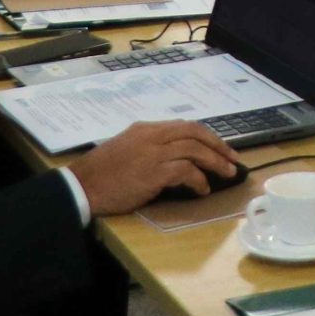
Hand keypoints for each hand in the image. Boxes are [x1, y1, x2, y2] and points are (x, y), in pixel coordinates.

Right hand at [71, 120, 240, 214]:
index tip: (221, 148)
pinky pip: (186, 171)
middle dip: (218, 145)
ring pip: (195, 150)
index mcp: (147, 128)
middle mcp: (153, 136)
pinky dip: (198, 179)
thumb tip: (174, 156)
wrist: (82, 186)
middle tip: (232, 159)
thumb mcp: (127, 148)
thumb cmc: (102, 173)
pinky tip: (202, 189)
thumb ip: (149, 146)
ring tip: (225, 174)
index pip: (186, 126)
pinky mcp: (153, 172)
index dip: (207, 136)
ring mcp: (154, 153)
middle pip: (195, 133)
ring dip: (215, 162)